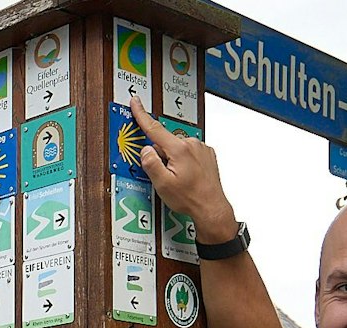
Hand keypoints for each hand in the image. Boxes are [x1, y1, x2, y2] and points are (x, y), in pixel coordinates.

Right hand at [130, 97, 235, 239]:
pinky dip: (184, 162)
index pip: (154, 128)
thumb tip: (146, 149)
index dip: (141, 114)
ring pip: (177, 148)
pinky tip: (187, 176)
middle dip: (161, 156)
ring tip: (180, 180)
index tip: (135, 102)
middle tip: (166, 176)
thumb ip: (151, 163)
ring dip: (173, 160)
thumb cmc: (190, 198)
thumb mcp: (162, 184)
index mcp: (179, 149)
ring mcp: (201, 148)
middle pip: (165, 143)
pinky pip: (188, 153)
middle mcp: (192, 144)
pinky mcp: (207, 154)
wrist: (211, 207)